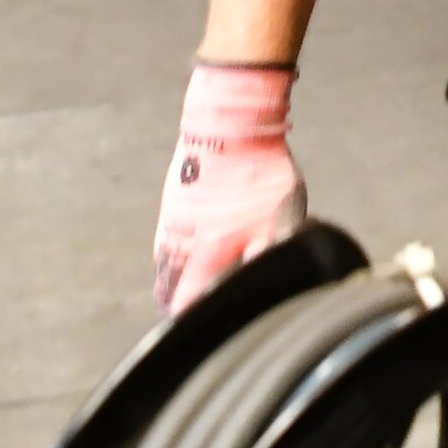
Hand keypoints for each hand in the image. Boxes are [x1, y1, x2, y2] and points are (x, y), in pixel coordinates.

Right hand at [153, 60, 307, 314]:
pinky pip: (169, 234)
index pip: (181, 306)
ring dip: (178, 273)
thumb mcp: (283, 225)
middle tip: (199, 304)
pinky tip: (202, 238)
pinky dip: (180, 245)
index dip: (193, 319)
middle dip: (178, 301)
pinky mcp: (173, 197)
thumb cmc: (259, 177)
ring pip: (164, 262)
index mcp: (200, 258)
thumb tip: (264, 289)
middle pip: (165, 288)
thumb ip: (272, 261)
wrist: (231, 123)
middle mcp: (176, 243)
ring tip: (200, 274)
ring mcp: (170, 218)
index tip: (207, 323)